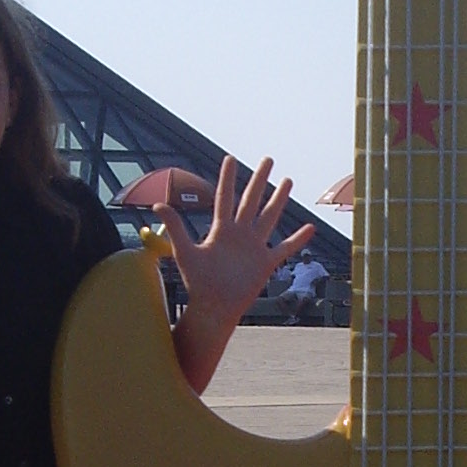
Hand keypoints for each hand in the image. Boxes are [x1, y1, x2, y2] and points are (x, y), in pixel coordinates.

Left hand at [162, 155, 314, 326]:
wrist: (213, 308)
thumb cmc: (197, 282)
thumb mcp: (184, 251)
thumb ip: (175, 227)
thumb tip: (157, 204)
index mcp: (221, 230)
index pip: (225, 197)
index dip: (228, 178)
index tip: (231, 159)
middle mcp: (239, 234)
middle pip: (252, 200)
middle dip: (260, 180)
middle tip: (268, 160)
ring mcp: (254, 247)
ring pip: (270, 217)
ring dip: (279, 199)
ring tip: (287, 181)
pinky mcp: (266, 263)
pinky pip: (285, 248)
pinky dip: (298, 239)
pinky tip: (309, 228)